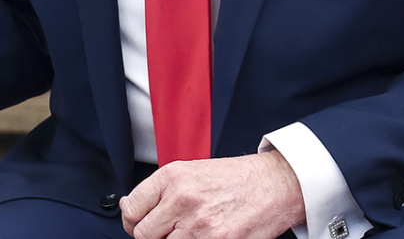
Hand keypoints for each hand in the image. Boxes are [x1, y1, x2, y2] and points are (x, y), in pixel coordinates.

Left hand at [120, 150, 304, 238]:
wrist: (273, 185)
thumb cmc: (233, 178)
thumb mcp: (190, 171)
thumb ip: (159, 190)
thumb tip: (131, 207)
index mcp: (171, 178)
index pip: (131, 208)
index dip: (131, 221)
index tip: (136, 223)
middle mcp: (182, 200)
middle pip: (143, 234)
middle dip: (150, 236)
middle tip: (162, 233)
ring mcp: (200, 225)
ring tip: (186, 233)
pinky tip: (199, 237)